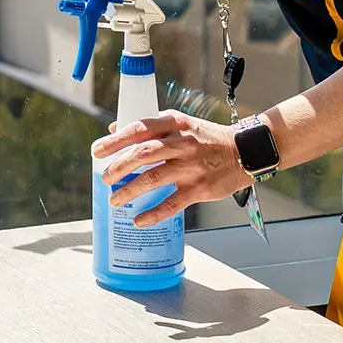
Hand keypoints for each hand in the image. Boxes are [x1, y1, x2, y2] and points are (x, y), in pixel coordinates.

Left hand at [92, 112, 250, 223]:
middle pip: (143, 154)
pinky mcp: (199, 188)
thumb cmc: (207, 137)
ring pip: (154, 178)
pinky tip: (139, 220)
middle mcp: (181, 143)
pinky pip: (172, 203)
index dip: (116, 140)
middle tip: (104, 177)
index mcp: (174, 124)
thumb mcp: (180, 123)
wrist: (245, 151)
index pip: (139, 129)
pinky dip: (154, 213)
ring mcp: (190, 167)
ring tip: (115, 199)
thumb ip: (151, 126)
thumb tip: (116, 129)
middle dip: (119, 166)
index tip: (97, 150)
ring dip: (130, 190)